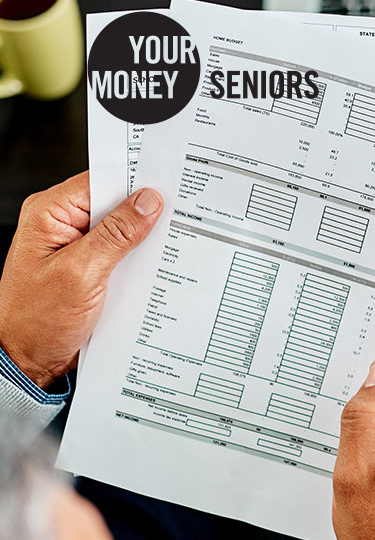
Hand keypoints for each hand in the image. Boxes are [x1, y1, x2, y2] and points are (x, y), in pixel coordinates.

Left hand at [0, 173, 162, 387]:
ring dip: (145, 238)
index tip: (171, 185)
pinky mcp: (90, 267)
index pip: (100, 180)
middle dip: (146, 211)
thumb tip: (148, 202)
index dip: (136, 181)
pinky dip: (140, 258)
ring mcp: (77, 246)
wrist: (29, 360)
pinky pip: (121, 252)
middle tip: (180, 215)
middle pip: (114, 203)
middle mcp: (62, 224)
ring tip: (171, 243)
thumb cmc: (37, 320)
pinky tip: (157, 265)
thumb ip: (116, 235)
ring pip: (122, 229)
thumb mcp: (82, 273)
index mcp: (49, 213)